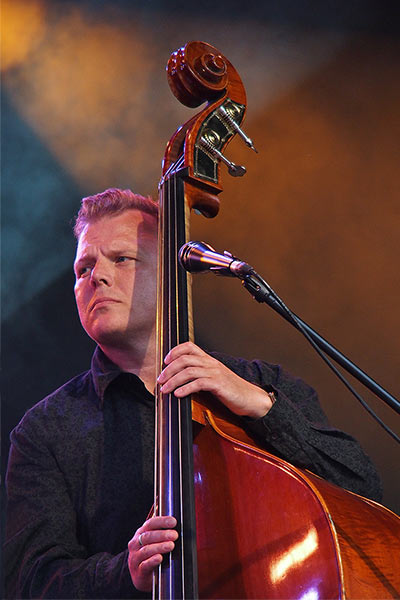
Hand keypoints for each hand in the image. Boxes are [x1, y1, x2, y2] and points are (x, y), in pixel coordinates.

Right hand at [128, 516, 177, 591]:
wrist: (140, 576)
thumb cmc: (149, 555)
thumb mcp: (152, 540)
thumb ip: (158, 527)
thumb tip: (164, 508)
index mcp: (140, 534)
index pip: (149, 524)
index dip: (161, 521)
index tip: (174, 521)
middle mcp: (135, 544)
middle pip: (148, 536)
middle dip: (162, 534)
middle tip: (175, 535)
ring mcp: (135, 558)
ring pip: (146, 550)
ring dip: (159, 546)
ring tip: (171, 545)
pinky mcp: (138, 572)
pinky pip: (144, 565)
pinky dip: (152, 560)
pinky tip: (160, 558)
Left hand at [157, 342, 273, 418]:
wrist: (251, 398)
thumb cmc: (231, 390)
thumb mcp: (214, 379)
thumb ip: (200, 375)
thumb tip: (180, 380)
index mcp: (209, 360)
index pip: (190, 346)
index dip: (175, 351)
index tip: (165, 361)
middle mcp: (211, 364)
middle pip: (185, 359)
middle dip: (169, 369)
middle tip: (159, 380)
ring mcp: (215, 373)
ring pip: (189, 371)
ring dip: (173, 380)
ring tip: (164, 389)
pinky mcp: (219, 385)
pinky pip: (199, 383)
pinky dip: (186, 388)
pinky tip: (178, 395)